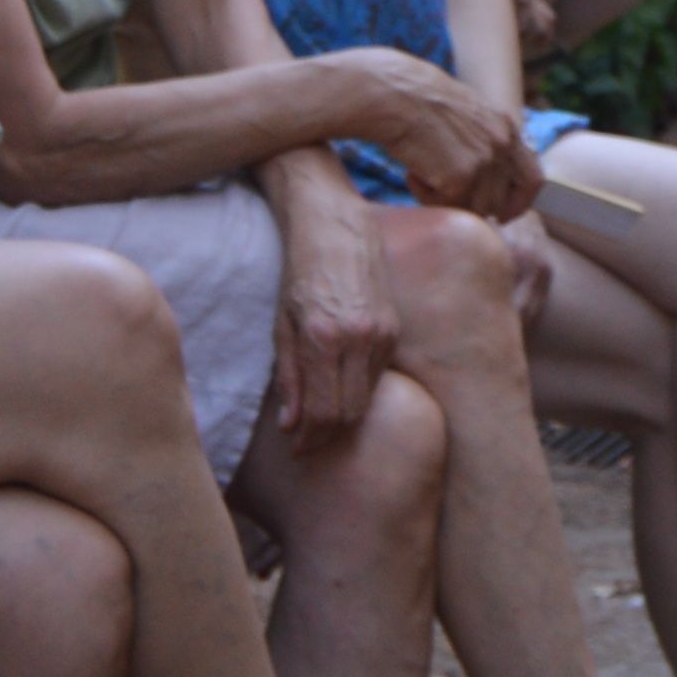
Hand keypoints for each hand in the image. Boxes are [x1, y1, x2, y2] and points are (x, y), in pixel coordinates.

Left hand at [269, 198, 407, 440]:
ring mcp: (381, 333)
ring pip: (368, 398)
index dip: (311, 439)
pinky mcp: (394, 329)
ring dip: (345, 416)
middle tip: (309, 441)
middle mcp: (357, 338)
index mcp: (322, 338)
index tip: (298, 449)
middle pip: (350, 413)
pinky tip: (341, 386)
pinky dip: (360, 390)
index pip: (324, 411)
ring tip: (323, 420)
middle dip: (328, 435)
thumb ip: (288, 378)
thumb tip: (290, 426)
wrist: (334, 227)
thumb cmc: (299, 273)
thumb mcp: (282, 325)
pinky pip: (378, 375)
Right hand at [331, 46, 533, 220]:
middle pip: (502, 201)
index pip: (534, 179)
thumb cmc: (417, 103)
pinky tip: (412, 173)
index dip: (519, 203)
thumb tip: (491, 186)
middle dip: (474, 204)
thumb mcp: (467, 116)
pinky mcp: (460, 177)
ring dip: (446, 199)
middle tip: (444, 191)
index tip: (502, 214)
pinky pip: (447, 206)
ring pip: (474, 209)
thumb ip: (485, 144)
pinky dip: (426, 196)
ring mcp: (484, 160)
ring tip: (422, 172)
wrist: (390, 93)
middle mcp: (502, 143)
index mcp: (506, 126)